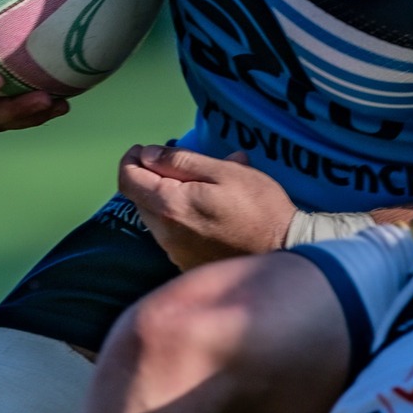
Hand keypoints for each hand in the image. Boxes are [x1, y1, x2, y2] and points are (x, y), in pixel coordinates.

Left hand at [118, 145, 296, 267]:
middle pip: (138, 198)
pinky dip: (175, 215)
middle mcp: (165, 233)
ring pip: (153, 216)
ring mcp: (175, 252)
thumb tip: (148, 155)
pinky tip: (202, 209)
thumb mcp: (225, 172)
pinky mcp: (186, 263)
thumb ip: (181, 161)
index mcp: (171, 206)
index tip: (144, 149)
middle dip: (147, 176)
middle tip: (172, 162)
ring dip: (162, 196)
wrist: (284, 251)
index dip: (131, 159)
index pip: (128, 180)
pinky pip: (168, 233)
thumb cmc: (259, 206)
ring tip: (194, 184)